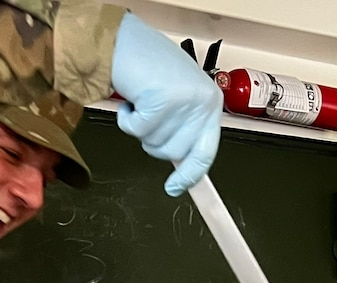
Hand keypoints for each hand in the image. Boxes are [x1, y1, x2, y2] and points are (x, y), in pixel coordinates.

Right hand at [111, 14, 222, 195]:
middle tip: (148, 118)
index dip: (190, 175)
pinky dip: (126, 119)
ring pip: (155, 144)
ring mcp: (184, 102)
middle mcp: (202, 103)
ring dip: (140, 128)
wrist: (127, 41)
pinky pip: (138, 130)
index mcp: (210, 104)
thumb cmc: (150, 66)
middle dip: (154, 141)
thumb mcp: (179, 100)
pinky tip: (131, 99)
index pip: (205, 153)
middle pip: (174, 153)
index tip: (176, 188)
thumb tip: (183, 168)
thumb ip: (184, 129)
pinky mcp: (163, 101)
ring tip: (141, 102)